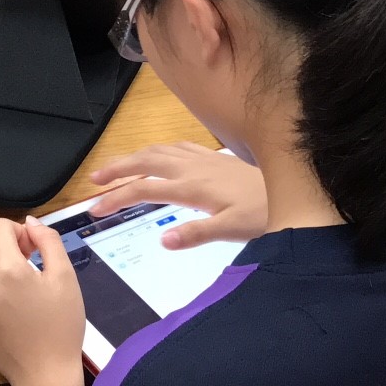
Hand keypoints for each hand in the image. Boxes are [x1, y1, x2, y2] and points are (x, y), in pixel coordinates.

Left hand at [0, 218, 85, 385]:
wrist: (44, 372)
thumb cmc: (60, 327)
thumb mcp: (65, 277)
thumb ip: (48, 241)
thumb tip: (29, 222)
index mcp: (8, 271)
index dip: (18, 231)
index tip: (31, 248)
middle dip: (0, 241)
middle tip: (22, 258)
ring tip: (9, 274)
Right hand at [89, 143, 267, 249]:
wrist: (291, 188)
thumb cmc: (263, 214)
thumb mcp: (232, 230)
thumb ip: (197, 233)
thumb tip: (163, 240)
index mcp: (191, 187)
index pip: (144, 190)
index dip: (117, 197)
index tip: (96, 208)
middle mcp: (192, 167)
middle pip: (144, 162)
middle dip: (116, 169)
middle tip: (94, 180)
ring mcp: (202, 159)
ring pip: (158, 150)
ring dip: (133, 157)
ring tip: (116, 166)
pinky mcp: (213, 157)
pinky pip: (176, 146)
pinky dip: (157, 149)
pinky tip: (157, 154)